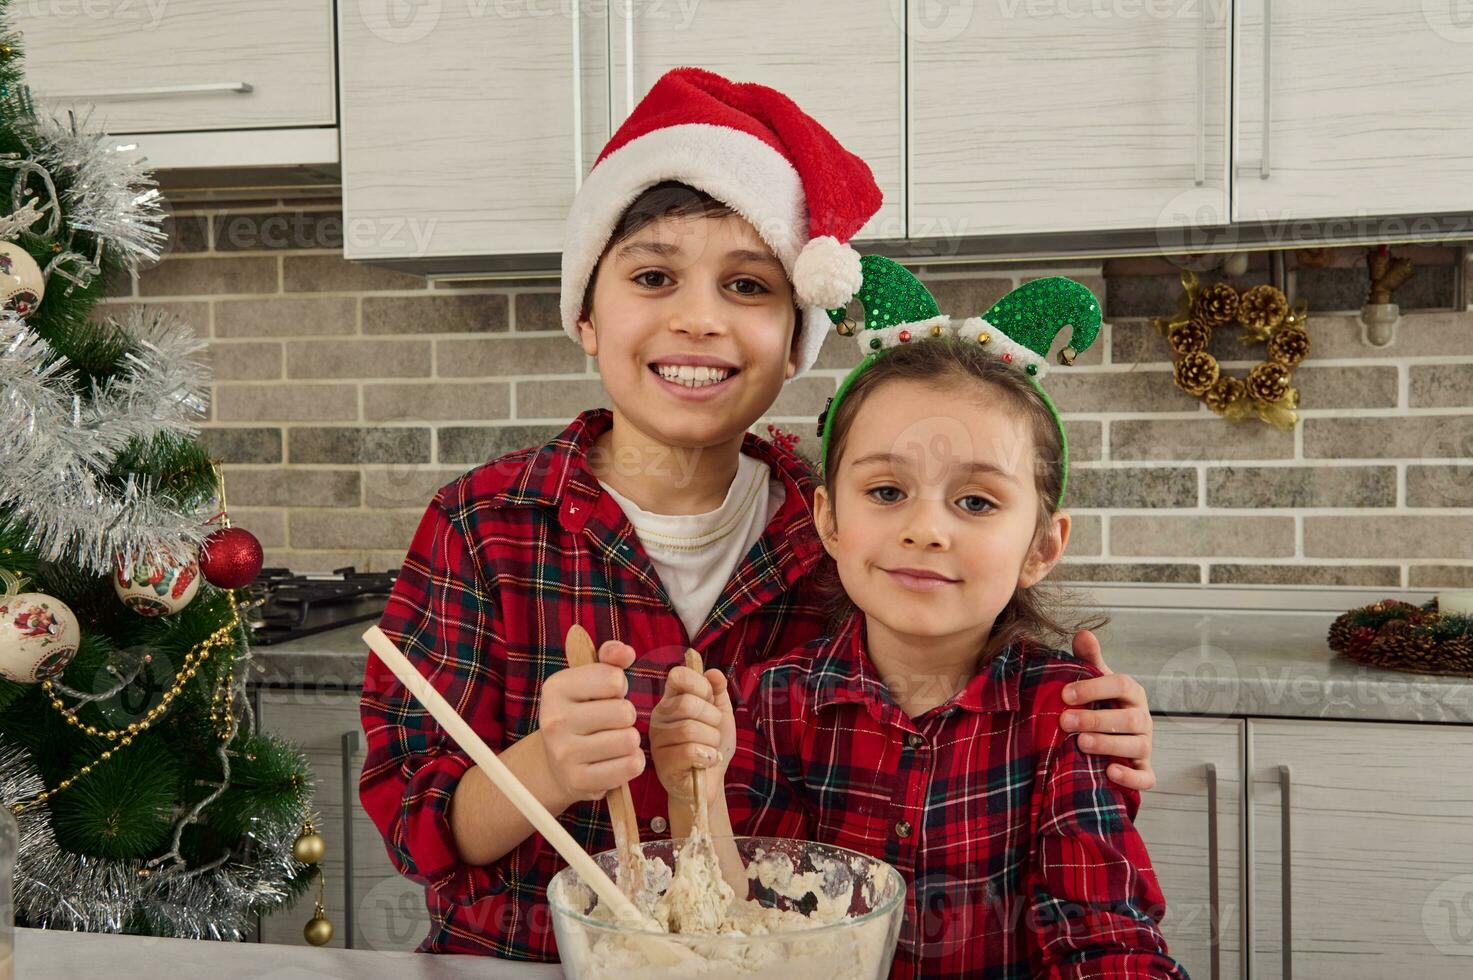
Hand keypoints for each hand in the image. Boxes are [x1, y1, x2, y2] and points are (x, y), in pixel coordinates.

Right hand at [538, 640, 644, 801]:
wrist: (556, 763)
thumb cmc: (582, 713)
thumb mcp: (589, 680)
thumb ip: (610, 658)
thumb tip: (627, 653)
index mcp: (556, 688)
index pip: (614, 678)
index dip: (619, 686)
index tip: (607, 695)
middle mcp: (554, 720)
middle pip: (625, 712)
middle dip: (626, 716)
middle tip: (611, 722)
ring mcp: (564, 753)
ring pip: (630, 740)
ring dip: (630, 740)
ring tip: (614, 740)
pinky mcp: (579, 780)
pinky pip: (629, 765)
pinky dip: (632, 762)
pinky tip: (617, 759)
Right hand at [649, 664, 734, 806]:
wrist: (711, 782)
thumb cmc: (712, 745)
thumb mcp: (721, 715)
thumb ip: (718, 692)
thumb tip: (714, 673)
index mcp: (671, 700)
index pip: (677, 676)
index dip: (700, 685)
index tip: (710, 699)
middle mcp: (660, 718)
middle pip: (687, 703)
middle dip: (712, 718)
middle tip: (713, 730)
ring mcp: (658, 741)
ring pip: (690, 729)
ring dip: (711, 740)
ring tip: (710, 749)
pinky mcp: (663, 765)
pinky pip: (689, 751)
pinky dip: (707, 756)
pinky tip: (706, 762)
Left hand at [1061, 629, 1155, 791]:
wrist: (1109, 734)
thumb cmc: (1100, 703)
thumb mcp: (1094, 680)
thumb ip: (1089, 659)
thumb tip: (1083, 633)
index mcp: (1131, 693)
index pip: (1121, 684)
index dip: (1094, 688)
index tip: (1065, 694)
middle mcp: (1142, 718)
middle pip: (1130, 718)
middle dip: (1096, 719)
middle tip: (1065, 722)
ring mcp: (1145, 745)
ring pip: (1137, 746)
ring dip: (1109, 744)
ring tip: (1081, 744)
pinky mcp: (1144, 769)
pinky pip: (1146, 777)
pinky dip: (1131, 777)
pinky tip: (1110, 772)